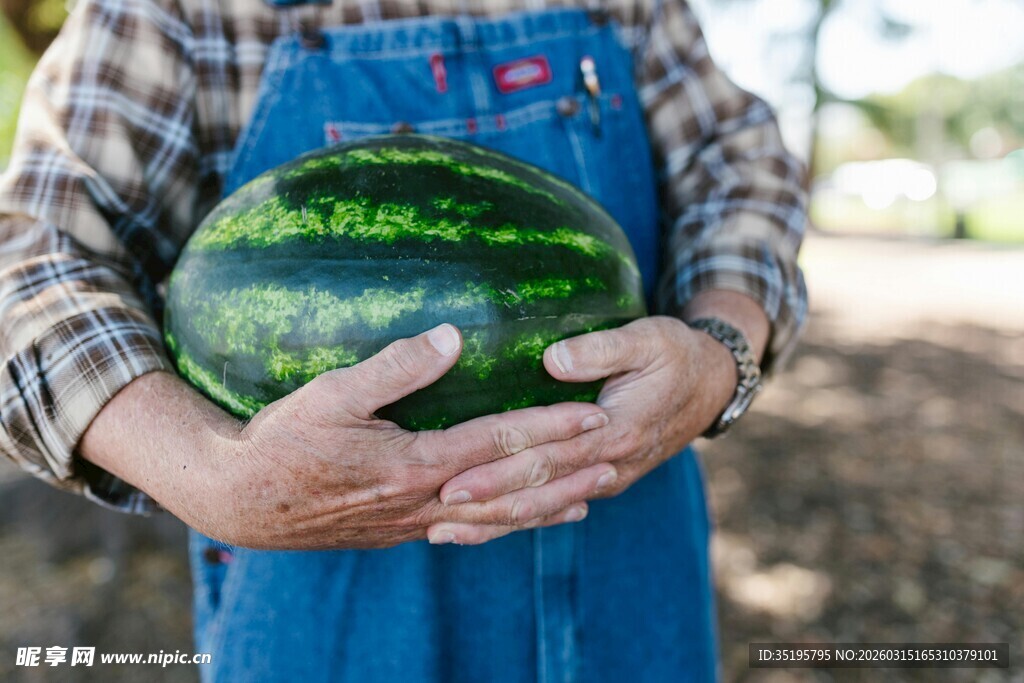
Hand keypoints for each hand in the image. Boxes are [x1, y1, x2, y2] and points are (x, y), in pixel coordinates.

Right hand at [186, 324, 615, 549]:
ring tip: (593, 493)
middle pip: (512, 487)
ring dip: (548, 504)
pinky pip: (470, 530)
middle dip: (567, 469)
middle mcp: (425, 500)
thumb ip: (395, 367)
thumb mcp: (330, 394)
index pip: (500, 443)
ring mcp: (415, 522)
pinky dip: (507, 524)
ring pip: (498, 519)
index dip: (550, 427)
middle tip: (617, 453)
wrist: (242, 502)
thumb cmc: (281, 440)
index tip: (594, 413)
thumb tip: (453, 336)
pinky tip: (525, 518)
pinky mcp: (401, 531)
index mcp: (415, 463)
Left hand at [429, 315, 739, 540]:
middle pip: (538, 491)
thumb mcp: (647, 338)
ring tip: (445, 534)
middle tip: (434, 512)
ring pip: (544, 509)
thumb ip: (600, 349)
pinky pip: (555, 507)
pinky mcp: (601, 480)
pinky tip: (485, 529)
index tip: (454, 478)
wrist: (712, 386)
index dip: (499, 471)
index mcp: (616, 430)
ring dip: (495, 524)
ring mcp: (607, 479)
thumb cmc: (675, 354)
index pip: (547, 457)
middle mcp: (610, 465)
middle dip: (485, 504)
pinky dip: (520, 521)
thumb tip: (551, 359)